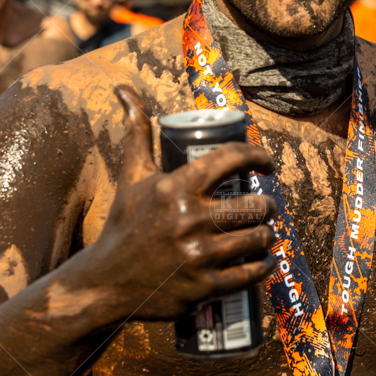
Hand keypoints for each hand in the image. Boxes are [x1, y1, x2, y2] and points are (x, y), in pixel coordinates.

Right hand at [73, 86, 277, 320]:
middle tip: (265, 206)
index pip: (232, 159)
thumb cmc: (124, 223)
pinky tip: (264, 259)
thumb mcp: (131, 175)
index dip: (258, 156)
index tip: (267, 163)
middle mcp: (190, 219)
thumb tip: (124, 88)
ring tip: (265, 231)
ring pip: (259, 238)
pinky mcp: (204, 287)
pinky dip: (264, 265)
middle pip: (255, 205)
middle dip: (268, 205)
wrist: (106, 282)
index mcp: (176, 187)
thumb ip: (137, 132)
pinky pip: (251, 273)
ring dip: (269, 234)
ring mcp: (198, 256)